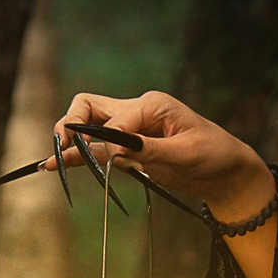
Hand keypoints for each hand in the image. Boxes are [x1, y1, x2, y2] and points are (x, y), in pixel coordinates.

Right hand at [53, 89, 271, 224]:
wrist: (226, 172)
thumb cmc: (214, 155)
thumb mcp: (187, 153)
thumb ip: (150, 149)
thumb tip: (116, 149)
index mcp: (151, 104)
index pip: (114, 116)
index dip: (109, 138)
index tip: (117, 159)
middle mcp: (135, 112)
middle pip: (89, 106)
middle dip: (72, 123)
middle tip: (63, 145)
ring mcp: (128, 130)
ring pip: (88, 126)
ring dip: (69, 141)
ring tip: (51, 161)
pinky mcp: (127, 149)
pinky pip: (97, 148)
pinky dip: (78, 155)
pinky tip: (58, 165)